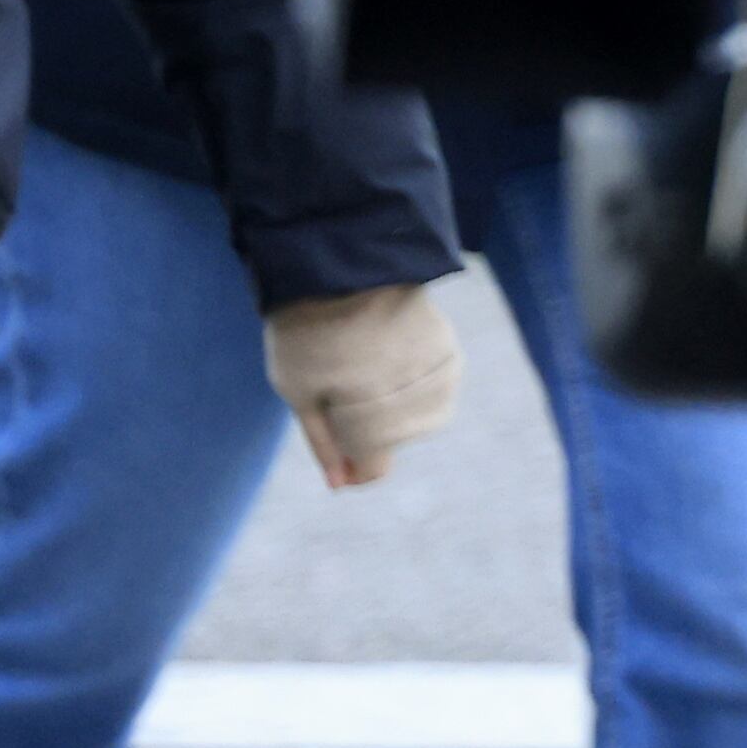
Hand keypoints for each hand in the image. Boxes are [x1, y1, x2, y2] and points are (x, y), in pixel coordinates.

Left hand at [265, 281, 463, 487]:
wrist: (343, 262)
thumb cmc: (306, 329)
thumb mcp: (294, 387)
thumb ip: (322, 442)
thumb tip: (341, 485)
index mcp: (372, 420)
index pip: (374, 465)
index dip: (353, 463)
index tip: (337, 448)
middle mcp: (416, 407)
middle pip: (391, 440)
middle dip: (362, 423)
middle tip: (336, 378)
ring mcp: (440, 380)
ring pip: (419, 418)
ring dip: (392, 404)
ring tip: (362, 363)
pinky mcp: (451, 354)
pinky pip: (436, 388)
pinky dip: (412, 382)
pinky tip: (386, 355)